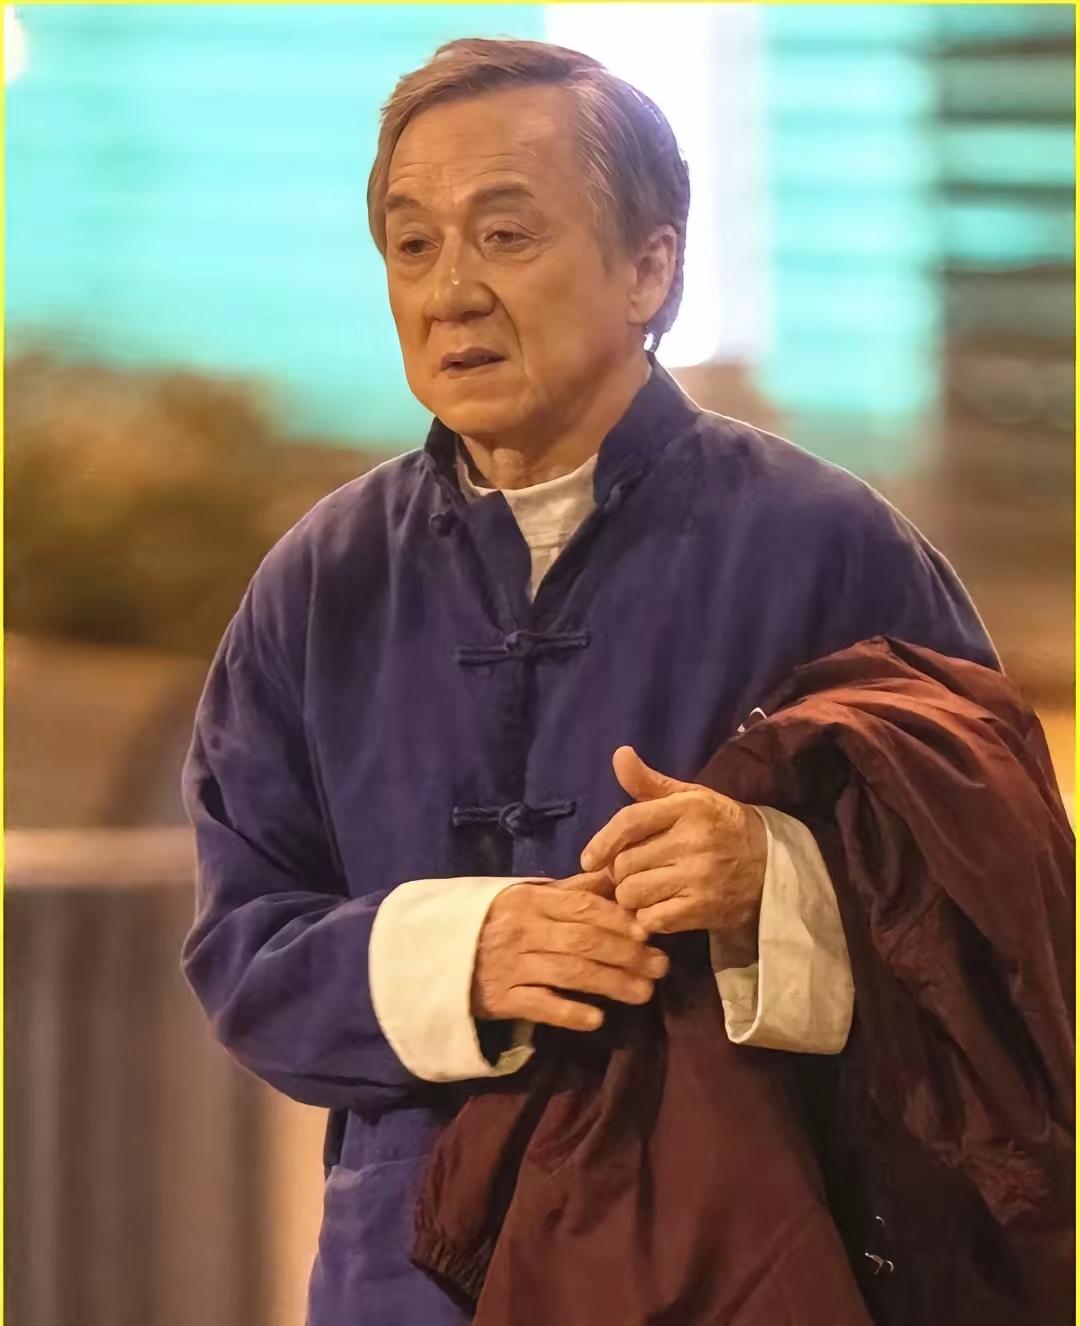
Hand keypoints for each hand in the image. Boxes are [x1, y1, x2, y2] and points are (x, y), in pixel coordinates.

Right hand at [471, 870, 670, 1031]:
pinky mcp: (501, 999)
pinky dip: (569, 1012)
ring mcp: (511, 965)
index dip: (618, 920)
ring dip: (611, 984)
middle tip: (661, 968)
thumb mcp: (528, 899)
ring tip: (644, 994)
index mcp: (530, 900)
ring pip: (570, 974)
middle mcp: (522, 930)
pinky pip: (540, 1006)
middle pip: (583, 941)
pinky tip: (597, 1019)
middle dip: (627, 955)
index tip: (650, 933)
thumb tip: (616, 876)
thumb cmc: (495, 923)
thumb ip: (571, 891)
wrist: (437, 955)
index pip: (582, 908)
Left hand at [579, 746, 766, 937]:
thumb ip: (649, 782)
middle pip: (625, 864)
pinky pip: (652, 919)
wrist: (772, 865)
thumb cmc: (720, 826)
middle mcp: (693, 840)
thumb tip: (619, 754)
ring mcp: (698, 876)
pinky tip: (661, 909)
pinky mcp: (703, 909)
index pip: (629, 821)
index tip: (589, 860)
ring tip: (649, 890)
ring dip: (633, 896)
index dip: (602, 842)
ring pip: (633, 893)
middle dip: (622, 871)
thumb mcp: (689, 798)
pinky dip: (649, 918)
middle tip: (637, 872)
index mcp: (687, 807)